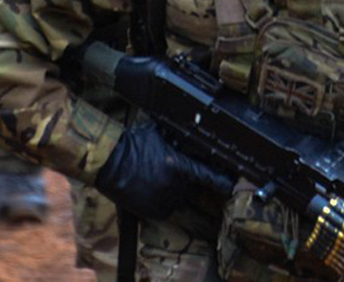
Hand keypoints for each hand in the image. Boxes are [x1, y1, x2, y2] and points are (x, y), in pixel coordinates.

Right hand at [94, 122, 233, 219]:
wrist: (109, 162)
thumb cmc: (134, 144)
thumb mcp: (161, 134)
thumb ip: (179, 138)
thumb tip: (194, 133)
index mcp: (179, 166)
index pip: (209, 176)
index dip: (224, 181)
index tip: (234, 184)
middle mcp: (175, 186)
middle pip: (191, 186)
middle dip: (184, 179)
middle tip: (167, 169)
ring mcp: (164, 200)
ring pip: (178, 198)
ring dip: (173, 190)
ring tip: (155, 177)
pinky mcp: (153, 211)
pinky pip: (165, 208)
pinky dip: (161, 201)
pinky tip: (150, 188)